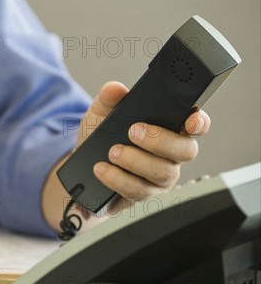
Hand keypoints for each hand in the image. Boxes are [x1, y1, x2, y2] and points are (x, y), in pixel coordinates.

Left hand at [84, 81, 209, 213]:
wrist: (84, 166)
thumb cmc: (101, 137)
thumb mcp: (101, 113)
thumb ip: (108, 99)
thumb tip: (115, 89)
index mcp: (169, 130)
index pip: (196, 125)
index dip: (199, 123)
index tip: (190, 121)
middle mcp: (171, 155)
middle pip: (185, 151)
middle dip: (160, 141)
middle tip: (134, 132)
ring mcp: (159, 178)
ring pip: (162, 173)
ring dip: (136, 161)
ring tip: (113, 152)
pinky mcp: (143, 194)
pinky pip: (138, 191)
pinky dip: (118, 179)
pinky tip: (103, 170)